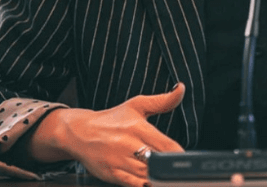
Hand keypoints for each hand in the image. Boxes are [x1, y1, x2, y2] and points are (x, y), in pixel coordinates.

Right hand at [27, 83, 185, 186]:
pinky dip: (144, 185)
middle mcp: (127, 144)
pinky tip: (151, 183)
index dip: (179, 155)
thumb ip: (162, 101)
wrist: (79, 132)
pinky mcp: (110, 174)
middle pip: (158, 161)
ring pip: (146, 175)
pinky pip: (132, 184)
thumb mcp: (137, 105)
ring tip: (168, 178)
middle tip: (180, 171)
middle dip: (170, 167)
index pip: (166, 144)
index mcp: (137, 127)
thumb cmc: (112, 119)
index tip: (187, 160)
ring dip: (159, 177)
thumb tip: (181, 88)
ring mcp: (118, 160)